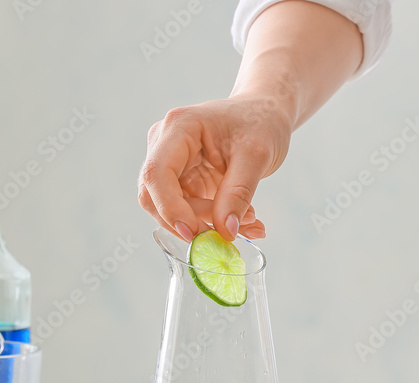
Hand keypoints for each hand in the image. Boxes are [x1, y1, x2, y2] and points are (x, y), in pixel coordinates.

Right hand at [138, 95, 293, 241]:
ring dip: (203, 224)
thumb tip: (226, 230)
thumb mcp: (257, 155)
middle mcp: (165, 144)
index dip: (169, 208)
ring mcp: (171, 164)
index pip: (157, 173)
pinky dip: (212, 222)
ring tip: (247, 221)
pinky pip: (187, 211)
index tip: (194, 232)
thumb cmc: (260, 122)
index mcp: (179, 128)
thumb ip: (239, 193)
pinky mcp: (182, 181)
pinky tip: (242, 220)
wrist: (264, 114)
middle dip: (188, 221)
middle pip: (154, 196)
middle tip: (227, 232)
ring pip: (168, 209)